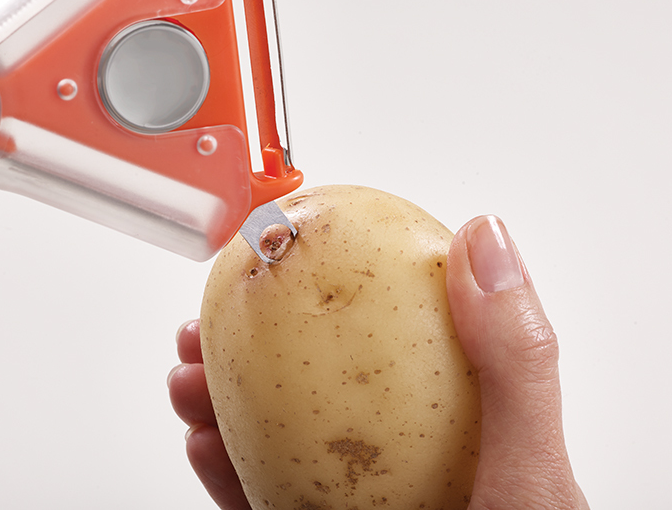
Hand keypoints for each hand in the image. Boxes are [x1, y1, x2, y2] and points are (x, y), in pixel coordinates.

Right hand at [168, 215, 589, 509]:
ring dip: (221, 396)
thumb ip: (513, 363)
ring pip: (275, 432)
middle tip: (219, 309)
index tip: (295, 252)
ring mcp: (355, 500)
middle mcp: (402, 461)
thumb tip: (485, 238)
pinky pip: (257, 492)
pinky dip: (220, 464)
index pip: (398, 332)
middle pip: (319, 380)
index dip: (340, 285)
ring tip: (191, 370)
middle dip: (254, 340)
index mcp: (460, 425)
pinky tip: (202, 437)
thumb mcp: (530, 475)